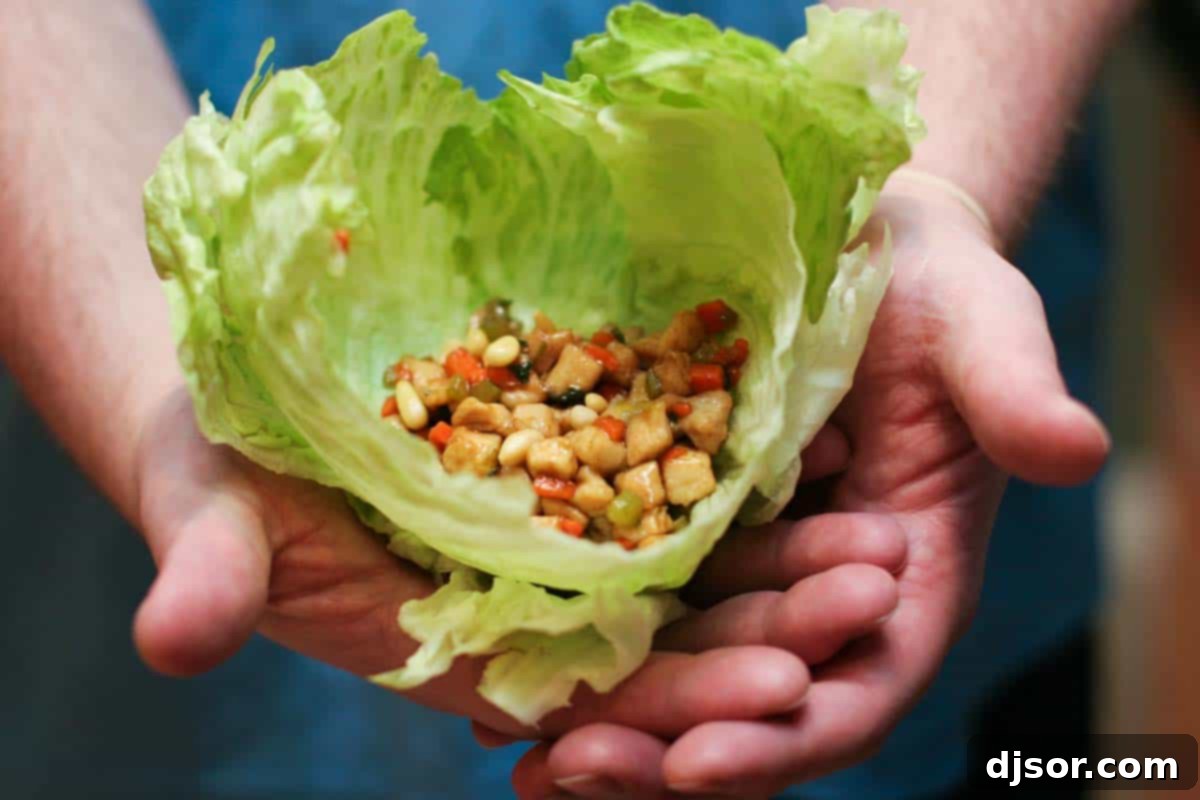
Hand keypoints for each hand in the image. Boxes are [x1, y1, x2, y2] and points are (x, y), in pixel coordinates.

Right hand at [130, 387, 904, 740]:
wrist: (246, 387)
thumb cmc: (219, 452)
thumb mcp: (208, 497)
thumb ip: (213, 565)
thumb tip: (176, 638)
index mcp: (457, 642)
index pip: (583, 701)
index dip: (673, 707)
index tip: (775, 690)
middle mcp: (526, 604)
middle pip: (666, 642)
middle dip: (770, 633)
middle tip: (876, 588)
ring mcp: (562, 538)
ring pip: (691, 572)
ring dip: (786, 564)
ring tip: (885, 539)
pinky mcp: (579, 469)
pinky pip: (675, 483)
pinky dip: (747, 479)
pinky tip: (826, 454)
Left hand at [511, 185, 1110, 798]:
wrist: (856, 245)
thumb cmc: (936, 288)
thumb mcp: (982, 327)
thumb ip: (1016, 392)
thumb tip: (1074, 450)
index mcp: (905, 577)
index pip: (855, 685)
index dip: (785, 736)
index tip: (697, 763)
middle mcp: (816, 591)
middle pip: (746, 698)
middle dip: (661, 747)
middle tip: (564, 774)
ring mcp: (744, 561)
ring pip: (675, 660)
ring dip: (600, 710)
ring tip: (510, 745)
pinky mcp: (682, 518)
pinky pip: (624, 587)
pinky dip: (570, 627)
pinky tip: (495, 656)